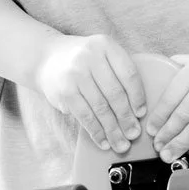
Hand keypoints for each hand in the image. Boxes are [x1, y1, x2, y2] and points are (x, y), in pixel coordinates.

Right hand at [34, 34, 147, 152]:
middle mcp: (91, 57)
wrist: (46, 58)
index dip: (138, 96)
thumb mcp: (101, 55)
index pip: (129, 74)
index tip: (142, 114)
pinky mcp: (65, 92)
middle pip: (115, 93)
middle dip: (127, 118)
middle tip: (134, 134)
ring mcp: (76, 74)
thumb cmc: (82, 61)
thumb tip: (137, 112)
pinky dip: (96, 132)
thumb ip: (119, 73)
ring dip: (113, 130)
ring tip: (121, 144)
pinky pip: (85, 116)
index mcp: (106, 46)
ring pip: (101, 108)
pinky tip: (103, 141)